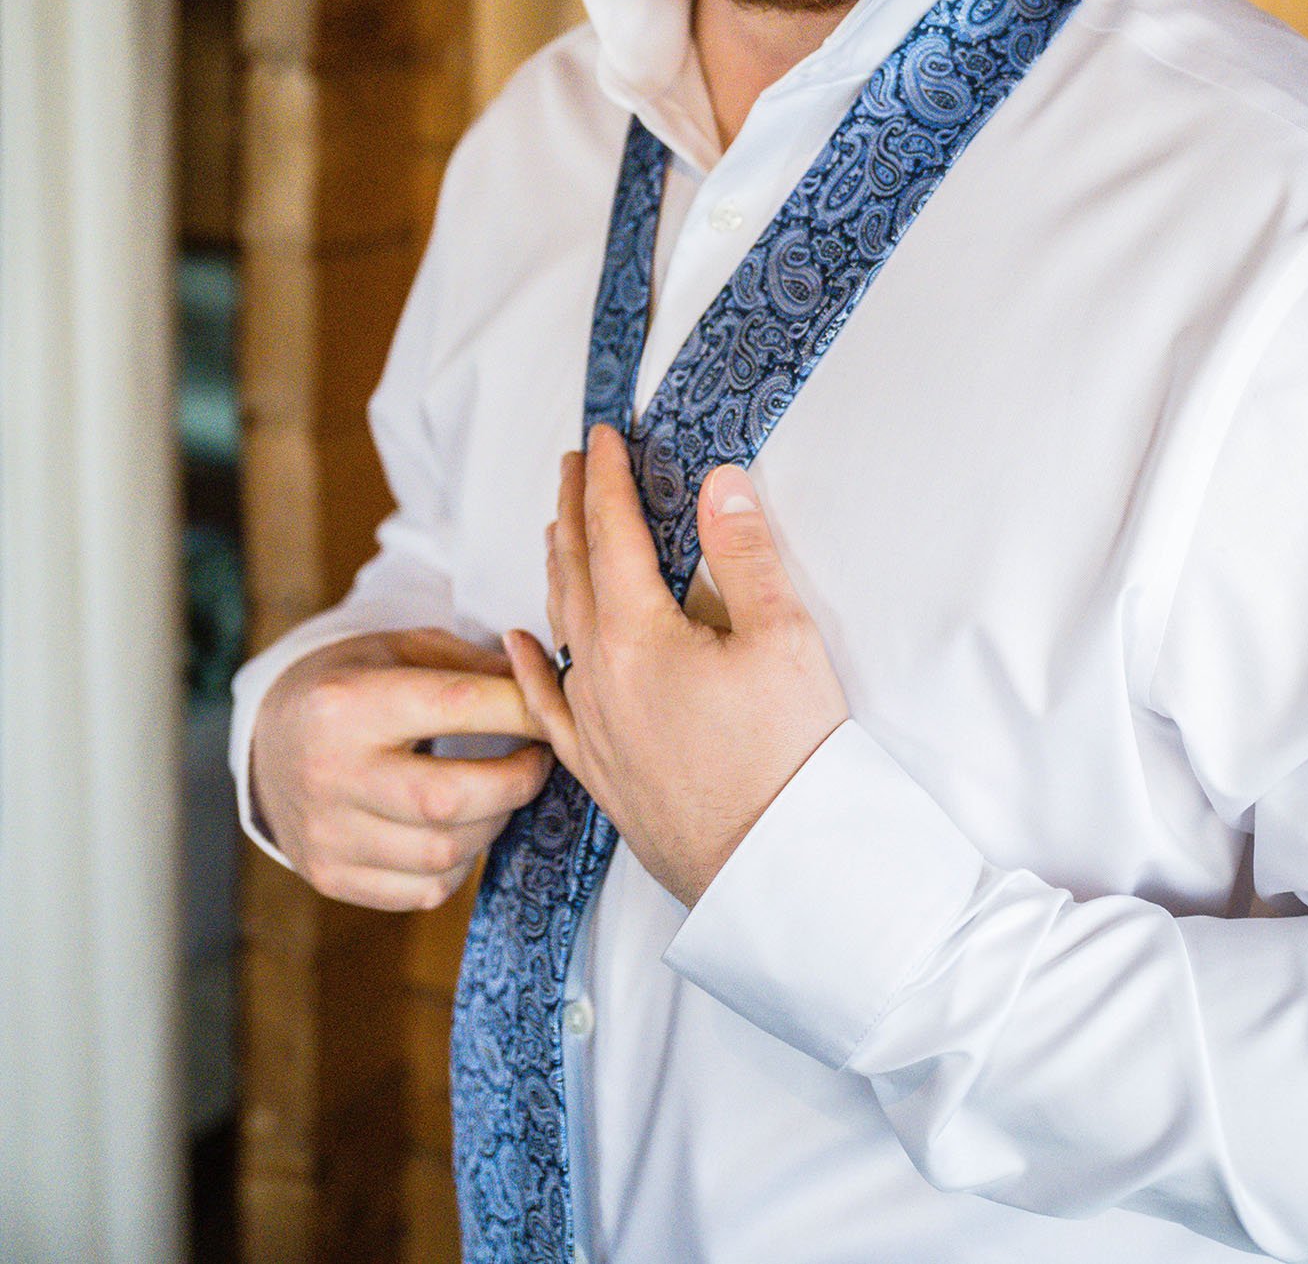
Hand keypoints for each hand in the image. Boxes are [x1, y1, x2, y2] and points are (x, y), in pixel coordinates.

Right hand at [250, 626, 552, 909]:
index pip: (456, 706)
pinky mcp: (331, 876)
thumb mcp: (402, 649)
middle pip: (450, 799)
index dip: (521, 710)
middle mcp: (330, 772)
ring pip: (443, 852)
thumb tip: (547, 689)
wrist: (268, 741)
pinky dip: (460, 863)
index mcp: (347, 702)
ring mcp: (326, 834)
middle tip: (540, 759)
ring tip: (502, 791)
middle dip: (518, 780)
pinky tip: (461, 829)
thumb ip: (473, 667)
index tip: (552, 712)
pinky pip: (422, 890)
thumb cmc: (351, 685)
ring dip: (495, 823)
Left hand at [507, 426, 847, 907]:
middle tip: (572, 462)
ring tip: (556, 529)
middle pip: (576, 571)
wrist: (778, 873)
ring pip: (558, 630)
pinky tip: (515, 643)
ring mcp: (593, 728)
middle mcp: (599, 676)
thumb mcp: (785, 639)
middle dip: (573, 509)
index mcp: (639, 634)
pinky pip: (546, 706)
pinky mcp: (601, 772)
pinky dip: (528, 664)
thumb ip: (747, 553)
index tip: (601, 434)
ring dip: (557, 570)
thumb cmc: (791, 755)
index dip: (606, 477)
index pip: (613, 531)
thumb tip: (719, 480)